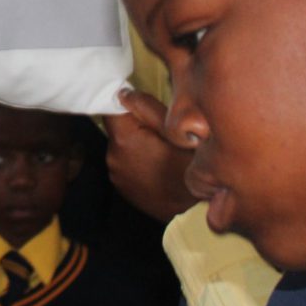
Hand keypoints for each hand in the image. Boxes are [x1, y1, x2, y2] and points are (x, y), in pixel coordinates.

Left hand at [106, 88, 199, 222]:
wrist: (195, 213)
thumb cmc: (191, 168)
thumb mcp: (176, 131)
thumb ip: (147, 108)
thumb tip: (123, 92)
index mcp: (123, 140)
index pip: (110, 108)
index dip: (124, 101)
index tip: (139, 104)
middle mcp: (112, 157)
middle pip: (118, 127)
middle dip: (135, 124)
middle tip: (162, 132)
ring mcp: (115, 174)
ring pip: (122, 146)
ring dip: (137, 143)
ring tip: (162, 152)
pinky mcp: (121, 187)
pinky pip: (126, 163)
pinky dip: (138, 160)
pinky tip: (158, 166)